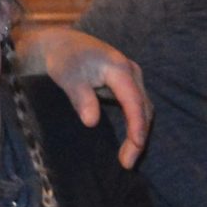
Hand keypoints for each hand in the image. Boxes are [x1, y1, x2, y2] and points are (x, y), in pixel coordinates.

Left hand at [25, 26, 151, 168]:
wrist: (61, 43)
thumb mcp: (67, 77)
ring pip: (143, 108)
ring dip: (138, 133)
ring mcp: (131, 77)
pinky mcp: (126, 84)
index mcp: (120, 69)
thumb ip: (81, 97)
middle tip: (127, 163)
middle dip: (139, 136)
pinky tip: (127, 141)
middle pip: (144, 108)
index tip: (134, 149)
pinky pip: (136, 106)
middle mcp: (131, 72)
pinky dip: (135, 124)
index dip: (137, 127)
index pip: (134, 102)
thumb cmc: (63, 59)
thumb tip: (91, 122)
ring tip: (127, 157)